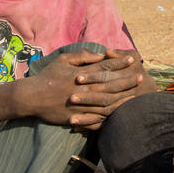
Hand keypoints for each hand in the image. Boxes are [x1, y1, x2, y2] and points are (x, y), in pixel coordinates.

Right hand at [15, 49, 143, 129]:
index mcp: (82, 74)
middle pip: (112, 85)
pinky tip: (120, 112)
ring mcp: (83, 105)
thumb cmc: (48, 76)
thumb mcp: (63, 60)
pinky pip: (99, 118)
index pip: (106, 67)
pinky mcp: (79, 117)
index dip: (120, 63)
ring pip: (109, 103)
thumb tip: (100, 54)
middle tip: (141, 76)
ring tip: (136, 94)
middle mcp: (85, 90)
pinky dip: (111, 115)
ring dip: (124, 98)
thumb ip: (82, 55)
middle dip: (128, 80)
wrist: (32, 98)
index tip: (132, 58)